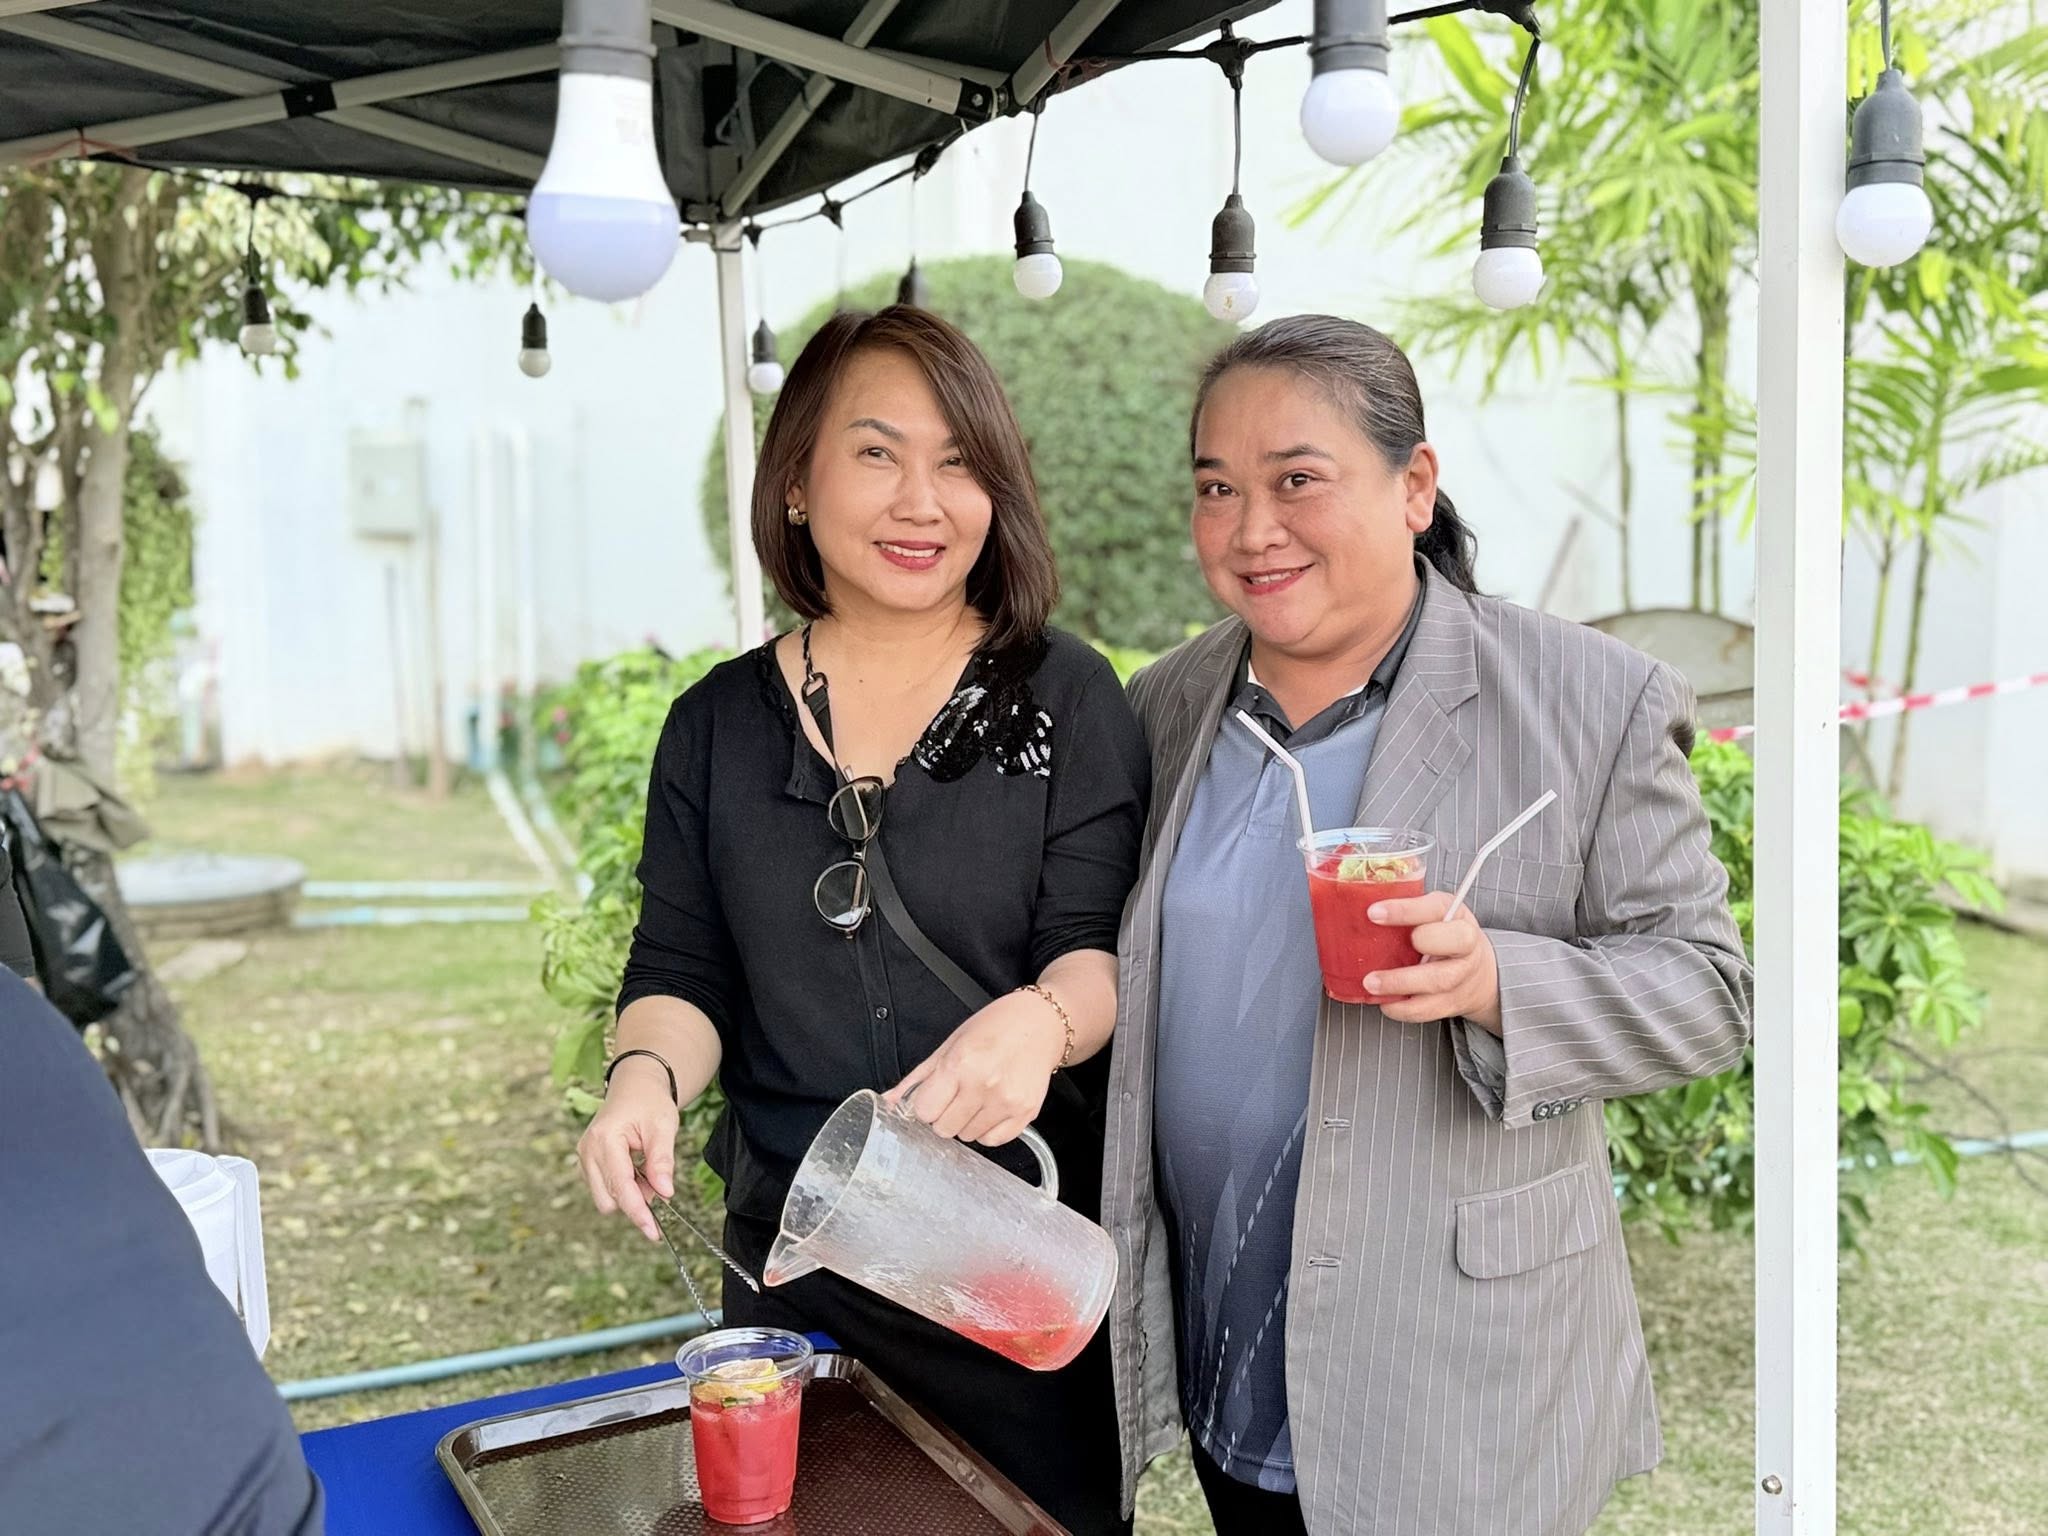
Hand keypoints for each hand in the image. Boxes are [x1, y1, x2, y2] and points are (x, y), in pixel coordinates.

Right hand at [576, 1058, 679, 1242]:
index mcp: (605, 1139)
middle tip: (659, 1184)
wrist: (635, 1086)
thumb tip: (665, 1193)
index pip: (621, 1187)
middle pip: (608, 1199)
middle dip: (635, 1201)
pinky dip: (622, 1187)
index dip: (638, 1212)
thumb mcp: (663, 1127)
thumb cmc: (649, 1102)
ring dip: (628, 1195)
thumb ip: (662, 1160)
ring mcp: (584, 1158)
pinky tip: (636, 1171)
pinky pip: (602, 1189)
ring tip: (648, 1172)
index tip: (653, 1233)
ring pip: (604, 1198)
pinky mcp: (587, 1163)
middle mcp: (588, 1151)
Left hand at [884, 988, 1066, 1146]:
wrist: (1042, 1023)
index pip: (925, 1111)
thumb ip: (919, 1077)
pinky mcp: (1026, 1113)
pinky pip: (994, 1140)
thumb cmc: (996, 1026)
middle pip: (944, 1129)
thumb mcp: (951, 1043)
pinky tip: (993, 1106)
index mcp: (960, 1064)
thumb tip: (890, 1101)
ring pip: (968, 1137)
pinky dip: (988, 1129)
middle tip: (957, 1093)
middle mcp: (984, 1086)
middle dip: (945, 1114)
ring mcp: (1007, 1102)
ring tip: (979, 1095)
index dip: (926, 1105)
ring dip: (967, 1121)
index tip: (935, 1095)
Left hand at [1361, 892, 1502, 1032]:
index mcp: (1456, 916)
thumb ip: (1408, 906)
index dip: (1404, 910)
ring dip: (1400, 985)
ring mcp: (1461, 976)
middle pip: (1449, 945)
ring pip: (1437, 982)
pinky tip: (1384, 1002)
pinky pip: (1429, 1009)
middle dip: (1412, 942)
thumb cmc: (1445, 934)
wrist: (1478, 973)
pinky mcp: (1452, 1001)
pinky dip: (1403, 1008)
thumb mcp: (1434, 912)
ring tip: (1370, 984)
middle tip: (1375, 959)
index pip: (1435, 908)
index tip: (1373, 913)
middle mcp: (1465, 945)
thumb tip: (1360, 900)